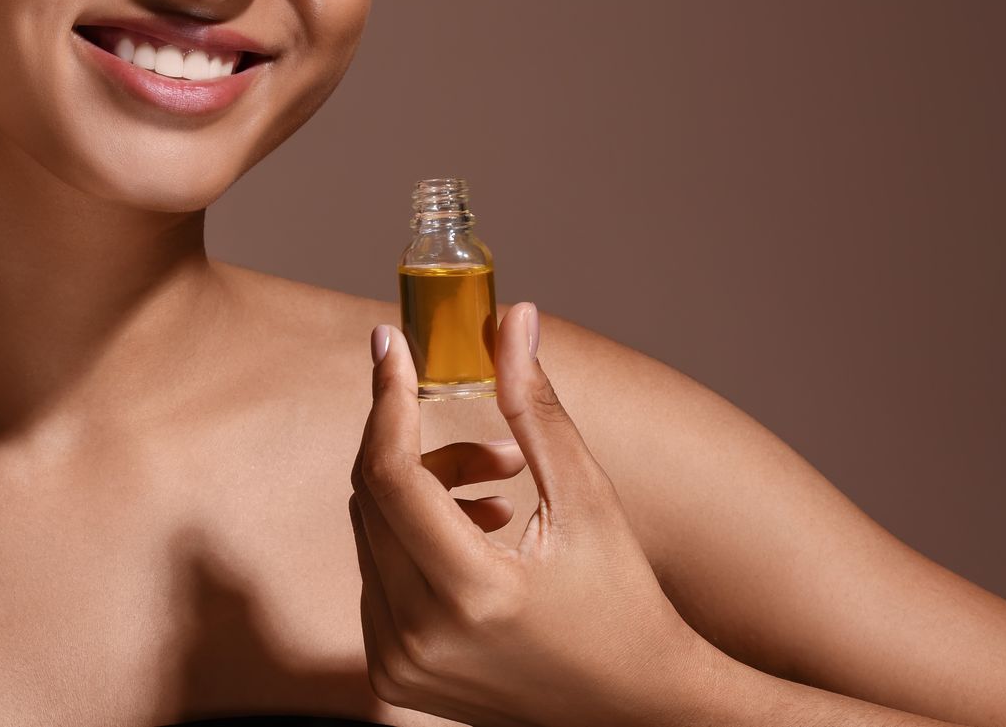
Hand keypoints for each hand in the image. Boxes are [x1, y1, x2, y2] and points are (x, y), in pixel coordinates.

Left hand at [348, 302, 718, 726]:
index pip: (391, 475)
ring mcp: (397, 663)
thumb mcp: (588, 500)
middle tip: (492, 447)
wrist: (634, 711)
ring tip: (501, 496)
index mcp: (472, 594)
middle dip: (418, 444)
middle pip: (372, 496)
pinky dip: (412, 537)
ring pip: (370, 530)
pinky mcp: (390, 675)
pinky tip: (477, 538)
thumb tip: (509, 317)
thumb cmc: (624, 602)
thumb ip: (536, 408)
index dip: (388, 399)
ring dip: (420, 491)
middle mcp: (419, 636)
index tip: (392, 345)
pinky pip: (375, 572)